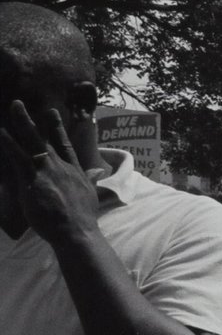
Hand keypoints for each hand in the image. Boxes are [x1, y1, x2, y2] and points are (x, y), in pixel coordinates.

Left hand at [0, 102, 99, 244]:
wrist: (76, 230)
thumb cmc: (83, 217)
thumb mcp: (91, 194)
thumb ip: (91, 179)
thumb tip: (98, 171)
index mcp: (74, 170)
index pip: (64, 145)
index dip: (57, 128)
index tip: (51, 113)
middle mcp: (61, 166)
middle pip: (45, 138)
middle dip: (32, 120)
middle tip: (19, 104)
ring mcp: (47, 171)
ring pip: (32, 142)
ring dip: (21, 123)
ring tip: (13, 108)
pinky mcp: (33, 179)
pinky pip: (18, 157)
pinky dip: (9, 144)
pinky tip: (1, 133)